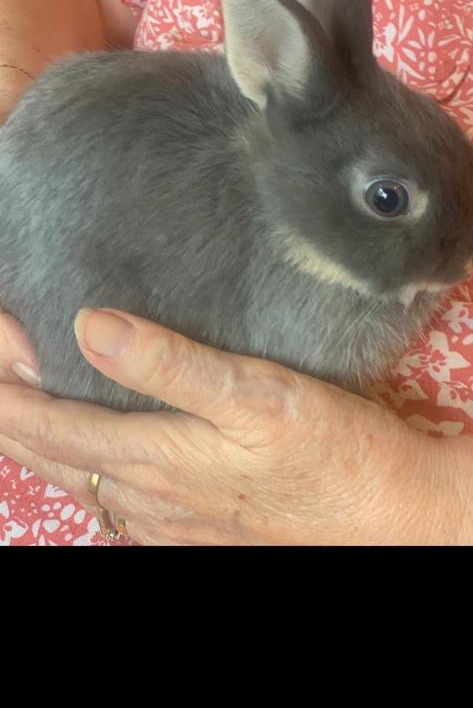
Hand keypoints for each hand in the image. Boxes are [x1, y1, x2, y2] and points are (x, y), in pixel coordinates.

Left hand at [0, 308, 468, 544]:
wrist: (388, 519)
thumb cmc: (330, 452)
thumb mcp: (255, 396)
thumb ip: (169, 364)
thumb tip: (91, 327)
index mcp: (151, 458)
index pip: (47, 422)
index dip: (7, 381)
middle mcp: (145, 494)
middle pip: (49, 453)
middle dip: (8, 404)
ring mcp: (165, 516)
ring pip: (76, 476)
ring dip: (36, 434)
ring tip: (18, 393)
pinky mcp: (190, 523)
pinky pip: (111, 496)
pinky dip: (78, 462)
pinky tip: (87, 451)